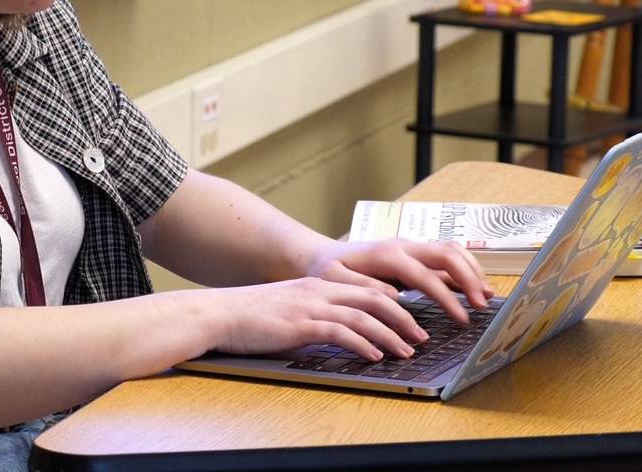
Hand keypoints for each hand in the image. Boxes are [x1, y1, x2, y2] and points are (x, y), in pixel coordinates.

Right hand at [195, 277, 428, 362]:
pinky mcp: (300, 325)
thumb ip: (313, 316)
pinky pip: (340, 332)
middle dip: (402, 317)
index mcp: (317, 285)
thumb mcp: (288, 309)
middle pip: (373, 298)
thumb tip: (333, 333)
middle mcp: (319, 291)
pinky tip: (375, 356)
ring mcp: (310, 306)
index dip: (392, 302)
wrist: (220, 314)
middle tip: (421, 335)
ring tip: (407, 350)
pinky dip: (363, 344)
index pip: (365, 288)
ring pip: (363, 315)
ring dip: (390, 334)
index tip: (410, 317)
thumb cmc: (250, 316)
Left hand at [302, 239, 493, 324]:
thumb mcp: (336, 281)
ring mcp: (411, 248)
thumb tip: (396, 297)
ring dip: (472, 270)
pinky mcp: (414, 254)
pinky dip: (464, 269)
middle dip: (469, 278)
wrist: (322, 255)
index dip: (447, 298)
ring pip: (451, 251)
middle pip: (447, 254)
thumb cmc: (328, 270)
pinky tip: (475, 287)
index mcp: (388, 255)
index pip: (427, 275)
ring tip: (487, 295)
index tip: (461, 319)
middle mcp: (404, 246)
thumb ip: (365, 287)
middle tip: (483, 305)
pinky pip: (445, 256)